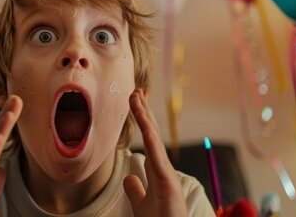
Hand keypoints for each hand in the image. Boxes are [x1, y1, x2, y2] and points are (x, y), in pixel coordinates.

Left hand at [123, 90, 187, 216]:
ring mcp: (167, 174)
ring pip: (153, 138)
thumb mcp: (142, 205)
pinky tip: (143, 119)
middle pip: (152, 134)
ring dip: (144, 115)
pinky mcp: (167, 182)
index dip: (143, 121)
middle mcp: (164, 170)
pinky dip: (149, 133)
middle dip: (144, 111)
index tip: (136, 101)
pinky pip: (155, 152)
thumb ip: (137, 191)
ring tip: (136, 95)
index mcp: (158, 173)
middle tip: (137, 89)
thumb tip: (129, 178)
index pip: (149, 141)